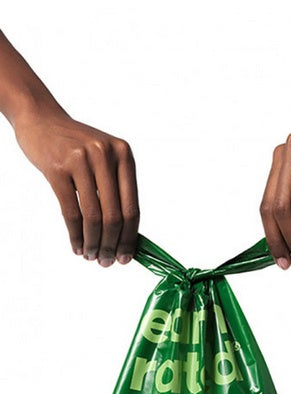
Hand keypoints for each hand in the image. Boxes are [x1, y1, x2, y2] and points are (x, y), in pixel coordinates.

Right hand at [13, 110, 139, 266]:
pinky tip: (77, 246)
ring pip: (93, 217)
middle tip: (106, 262)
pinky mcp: (57, 168)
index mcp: (124, 155)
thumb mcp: (104, 158)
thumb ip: (116, 189)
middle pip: (115, 216)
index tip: (126, 257)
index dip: (130, 237)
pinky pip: (70, 212)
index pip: (133, 207)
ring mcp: (81, 160)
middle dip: (112, 245)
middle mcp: (106, 156)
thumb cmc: (76, 145)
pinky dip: (75, 235)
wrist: (42, 119)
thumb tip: (126, 235)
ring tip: (92, 257)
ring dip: (93, 243)